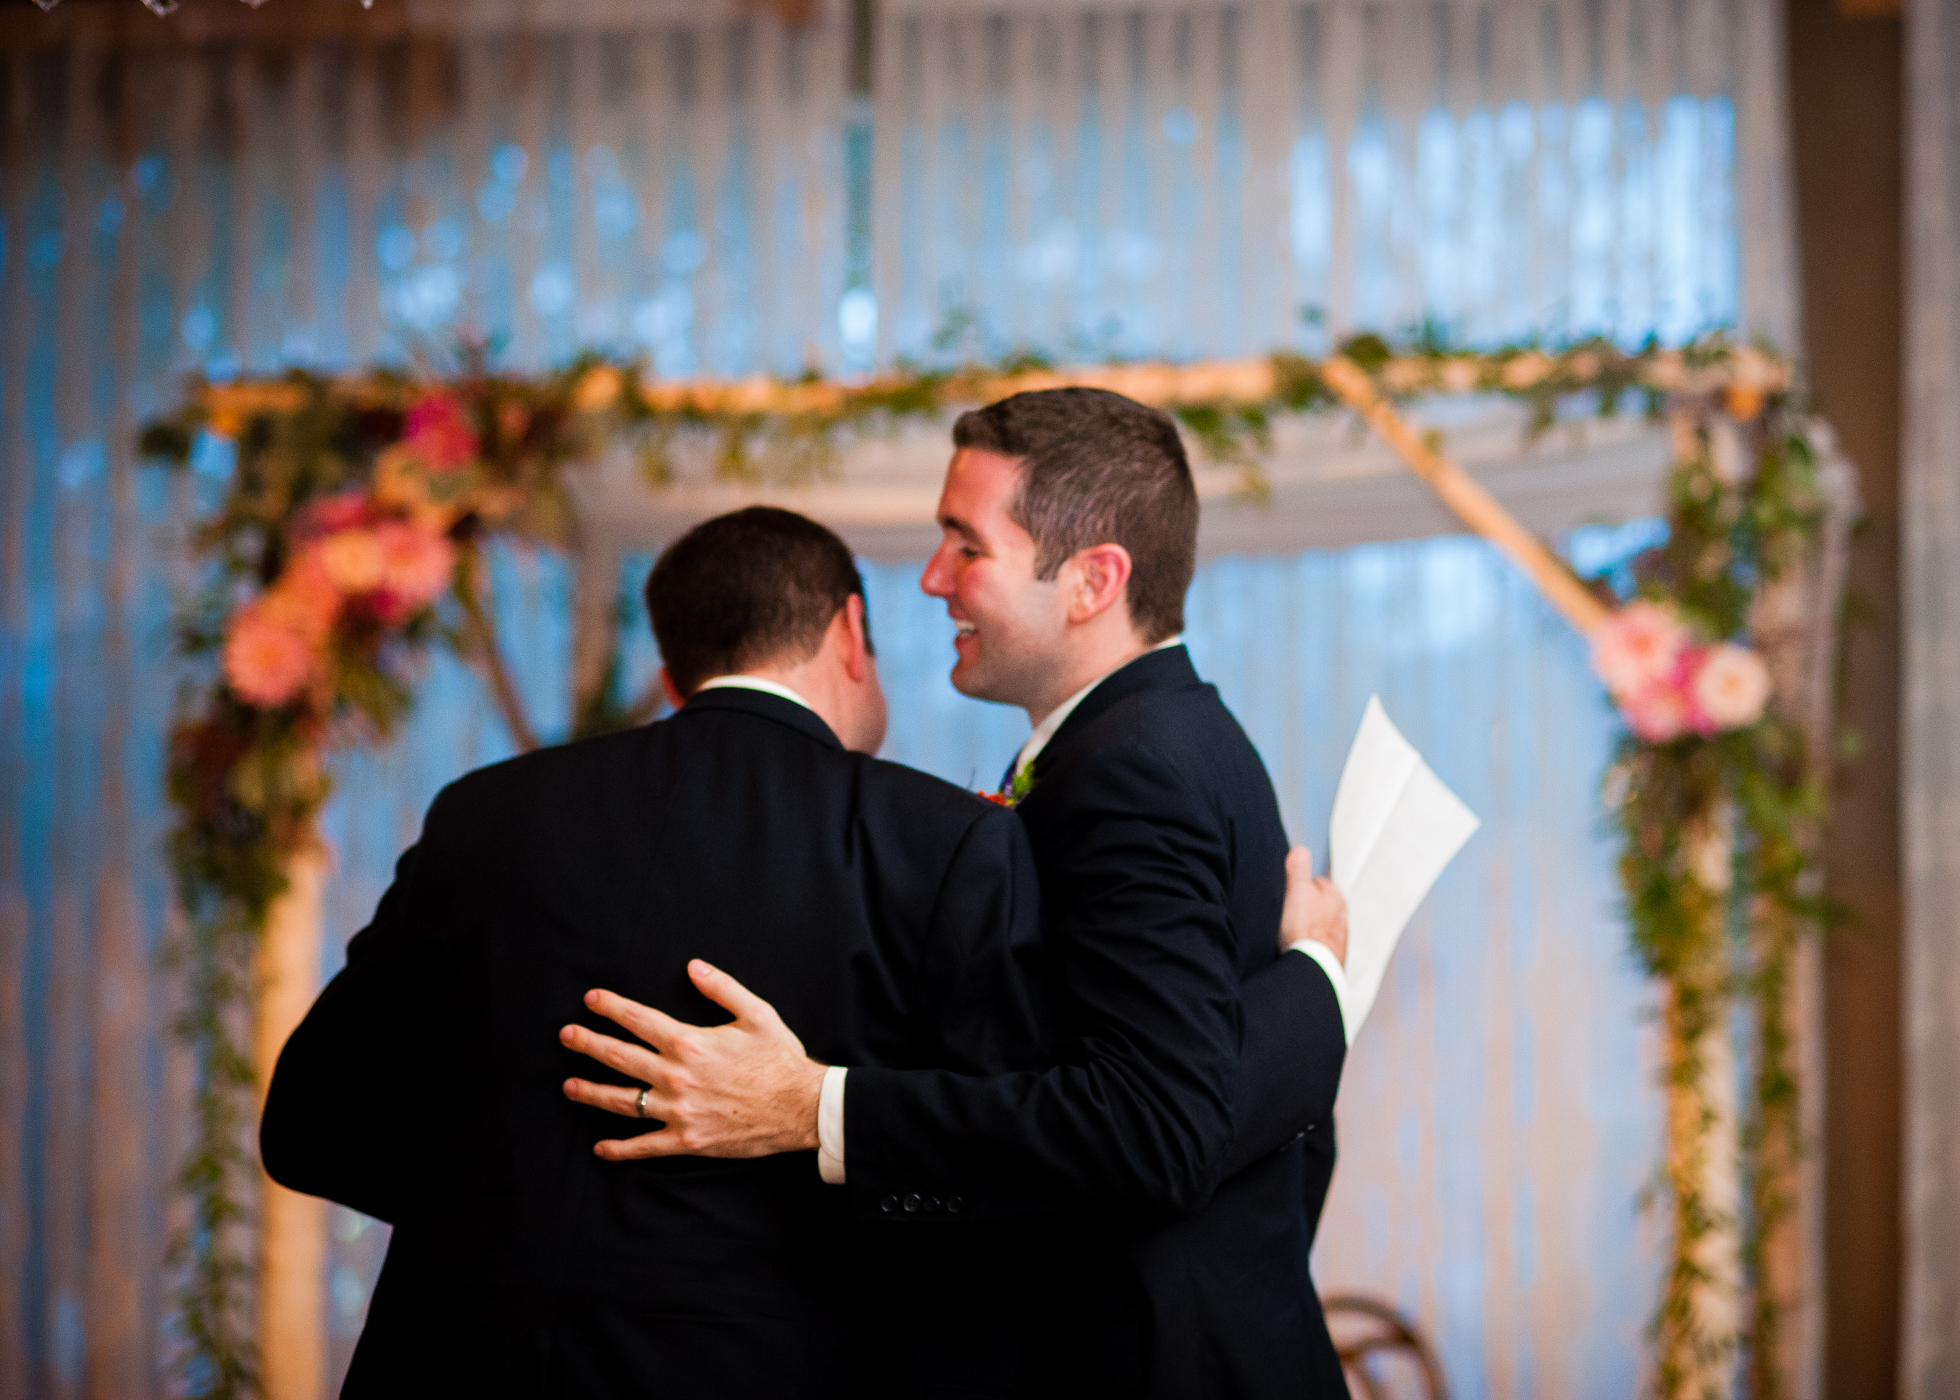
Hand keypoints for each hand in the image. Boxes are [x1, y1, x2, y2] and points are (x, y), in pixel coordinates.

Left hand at [559, 960, 826, 1161]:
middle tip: (566, 1035)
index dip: (611, 1008)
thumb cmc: (780, 1059)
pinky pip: (645, 1146)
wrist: (801, 1108)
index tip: (590, 1000)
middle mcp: (676, 1077)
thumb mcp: (757, 1013)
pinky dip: (620, 1149)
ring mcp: (678, 1112)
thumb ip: (722, 988)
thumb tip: (693, 966)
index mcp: (689, 1043)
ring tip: (568, 1086)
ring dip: (591, 1092)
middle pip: (619, 1057)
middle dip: (588, 1044)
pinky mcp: (687, 1140)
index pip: (638, 1020)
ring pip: (622, 1102)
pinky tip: (600, 1147)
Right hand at [1280, 847, 1346, 966]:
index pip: (1318, 881)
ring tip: (1294, 930)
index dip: (1302, 883)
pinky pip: (1322, 944)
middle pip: (1323, 904)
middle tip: (1291, 909)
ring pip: (1324, 925)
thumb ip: (1299, 869)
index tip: (1290, 888)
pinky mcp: (1334, 956)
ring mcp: (1340, 937)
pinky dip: (1313, 942)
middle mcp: (1341, 915)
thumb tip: (1301, 850)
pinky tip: (1301, 946)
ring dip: (1312, 925)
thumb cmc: (1305, 928)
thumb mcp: (1296, 890)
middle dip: (1310, 905)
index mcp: (1334, 895)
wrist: (1314, 965)